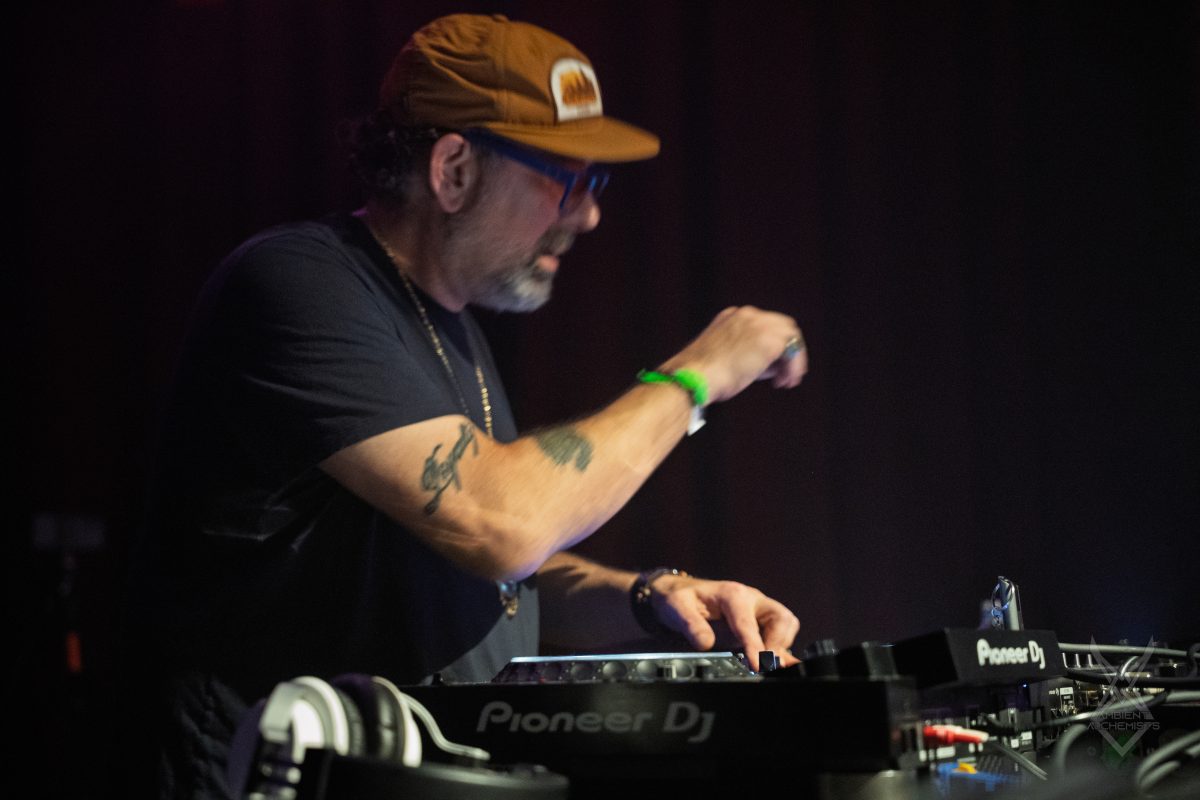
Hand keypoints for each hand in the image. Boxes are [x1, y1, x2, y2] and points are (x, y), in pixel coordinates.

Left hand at [649, 573, 799, 670]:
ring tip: (767, 663)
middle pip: (781, 618)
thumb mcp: (678, 608)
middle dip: (777, 643)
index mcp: (733, 595)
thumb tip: (706, 644)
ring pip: (785, 624)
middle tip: (765, 664)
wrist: (679, 591)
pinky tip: (778, 664)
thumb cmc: (680, 598)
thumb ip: (691, 625)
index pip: (748, 624)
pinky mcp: (759, 620)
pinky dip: (782, 648)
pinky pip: (780, 632)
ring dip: (781, 645)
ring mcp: (758, 609)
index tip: (759, 664)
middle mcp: (751, 599)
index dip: (755, 646)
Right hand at [660, 306, 807, 403]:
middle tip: (787, 373)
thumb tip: (767, 367)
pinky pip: (793, 351)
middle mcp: (747, 315)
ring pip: (791, 337)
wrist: (693, 377)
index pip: (764, 324)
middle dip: (787, 350)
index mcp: (732, 317)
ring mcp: (759, 325)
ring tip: (787, 381)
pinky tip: (786, 382)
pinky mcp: (769, 341)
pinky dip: (794, 367)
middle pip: (782, 325)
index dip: (773, 344)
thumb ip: (742, 354)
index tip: (773, 365)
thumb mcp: (721, 356)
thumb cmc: (702, 376)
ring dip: (793, 360)